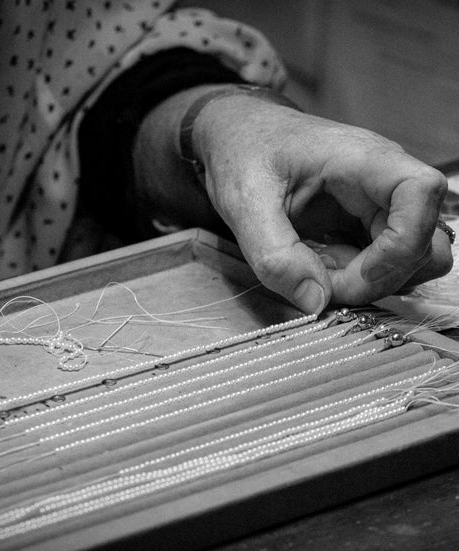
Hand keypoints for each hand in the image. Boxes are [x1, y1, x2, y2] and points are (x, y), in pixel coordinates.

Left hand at [192, 94, 451, 311]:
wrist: (239, 136)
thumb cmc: (243, 152)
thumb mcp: (245, 203)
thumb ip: (275, 254)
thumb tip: (315, 302)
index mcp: (363, 161)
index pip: (422, 194)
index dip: (402, 245)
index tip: (357, 274)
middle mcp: (381, 183)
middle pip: (424, 242)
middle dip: (377, 278)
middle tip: (322, 286)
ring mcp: (375, 207)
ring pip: (409, 259)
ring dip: (369, 282)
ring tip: (317, 274)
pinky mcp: (361, 226)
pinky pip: (378, 263)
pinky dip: (353, 279)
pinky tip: (314, 268)